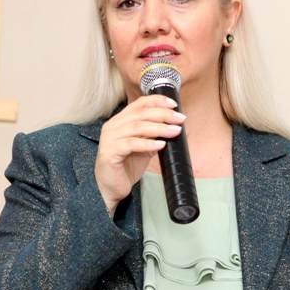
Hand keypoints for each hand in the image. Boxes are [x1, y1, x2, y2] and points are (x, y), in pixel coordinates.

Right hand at [94, 95, 184, 216]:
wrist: (111, 188)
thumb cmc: (126, 167)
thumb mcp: (145, 148)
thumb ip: (158, 137)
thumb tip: (180, 128)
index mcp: (121, 121)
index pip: (140, 104)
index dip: (157, 101)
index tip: (174, 105)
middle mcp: (113, 126)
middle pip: (141, 114)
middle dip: (163, 115)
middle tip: (180, 119)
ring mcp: (110, 138)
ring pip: (137, 127)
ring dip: (159, 128)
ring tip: (175, 131)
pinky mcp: (110, 152)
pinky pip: (131, 144)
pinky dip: (147, 144)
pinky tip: (160, 145)